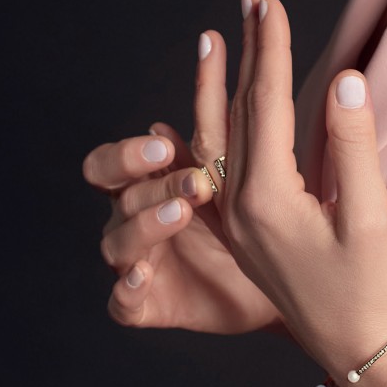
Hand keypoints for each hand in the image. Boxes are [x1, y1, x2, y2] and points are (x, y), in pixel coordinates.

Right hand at [83, 23, 285, 334]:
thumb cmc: (259, 229)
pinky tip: (145, 277)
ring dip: (146, 221)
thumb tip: (218, 82)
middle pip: (108, 186)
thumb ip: (226, 134)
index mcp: (159, 182)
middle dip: (130, 168)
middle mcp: (139, 216)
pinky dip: (128, 289)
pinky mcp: (147, 304)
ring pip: (117, 239)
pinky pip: (123, 300)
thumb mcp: (247, 178)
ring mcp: (139, 261)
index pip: (131, 154)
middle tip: (167, 158)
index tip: (165, 138)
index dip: (133, 149)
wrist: (277, 293)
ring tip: (182, 209)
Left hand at [222, 0, 386, 385]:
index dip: (271, 49)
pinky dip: (222, 126)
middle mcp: (240, 209)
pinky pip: (224, 165)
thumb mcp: (372, 218)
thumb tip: (346, 78)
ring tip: (219, 39)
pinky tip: (219, 109)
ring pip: (223, 137)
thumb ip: (354, 147)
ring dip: (224, 84)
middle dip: (245, 54)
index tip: (271, 3)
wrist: (367, 357)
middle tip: (251, 1)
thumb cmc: (377, 293)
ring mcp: (239, 224)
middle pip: (238, 113)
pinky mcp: (249, 235)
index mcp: (266, 200)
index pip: (266, 104)